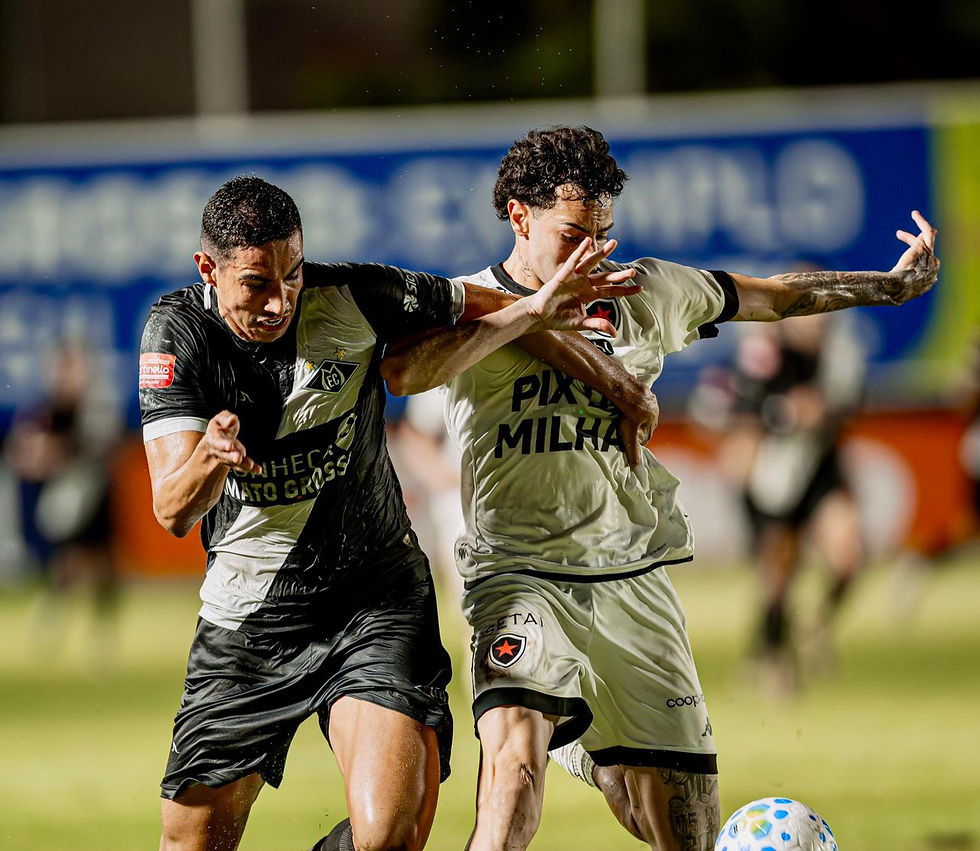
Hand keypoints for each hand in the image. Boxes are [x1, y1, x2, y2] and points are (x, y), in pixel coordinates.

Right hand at [203, 410, 259, 473]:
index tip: (229, 446)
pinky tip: (257, 469)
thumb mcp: (219, 420)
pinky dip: (250, 468)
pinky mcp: (235, 463)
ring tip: (250, 464)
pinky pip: (242, 466)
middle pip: (224, 455)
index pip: (216, 442)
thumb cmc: (219, 430)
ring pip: (233, 463)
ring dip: (242, 464)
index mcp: (213, 439)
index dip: (222, 444)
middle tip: (238, 458)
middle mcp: (219, 451)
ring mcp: (227, 458)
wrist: (216, 442)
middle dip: (231, 457)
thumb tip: (231, 420)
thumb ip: (225, 418)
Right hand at [526, 238, 640, 334]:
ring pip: (592, 264)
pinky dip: (581, 251)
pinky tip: (588, 242)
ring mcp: (575, 278)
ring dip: (603, 254)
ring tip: (614, 244)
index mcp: (589, 295)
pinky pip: (574, 261)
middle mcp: (585, 284)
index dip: (625, 290)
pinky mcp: (564, 274)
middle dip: (619, 275)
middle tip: (633, 271)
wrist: (540, 316)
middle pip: (606, 277)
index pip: (611, 291)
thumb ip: (597, 323)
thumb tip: (614, 332)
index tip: (640, 288)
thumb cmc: (558, 318)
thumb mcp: (581, 323)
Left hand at [617, 387, 658, 467]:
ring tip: (627, 416)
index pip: (647, 435)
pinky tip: (628, 403)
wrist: (628, 394)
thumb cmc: (629, 416)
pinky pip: (642, 399)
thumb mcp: (630, 436)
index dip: (639, 438)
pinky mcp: (645, 391)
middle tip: (628, 428)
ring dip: (639, 414)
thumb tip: (636, 467)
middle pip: (647, 423)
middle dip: (640, 426)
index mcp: (652, 423)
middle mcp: (655, 412)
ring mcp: (651, 400)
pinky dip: (636, 403)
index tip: (632, 439)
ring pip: (645, 411)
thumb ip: (633, 451)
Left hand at [890, 210, 939, 301]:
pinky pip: (927, 231)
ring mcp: (930, 258)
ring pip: (929, 238)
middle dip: (915, 242)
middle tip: (900, 234)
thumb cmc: (890, 293)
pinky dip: (922, 222)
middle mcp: (932, 269)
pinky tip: (915, 214)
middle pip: (926, 251)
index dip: (911, 258)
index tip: (901, 258)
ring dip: (922, 226)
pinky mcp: (924, 248)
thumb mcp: (890, 292)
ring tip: (914, 215)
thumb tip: (871, 290)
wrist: (897, 289)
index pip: (921, 265)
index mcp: (925, 282)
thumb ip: (888, 288)